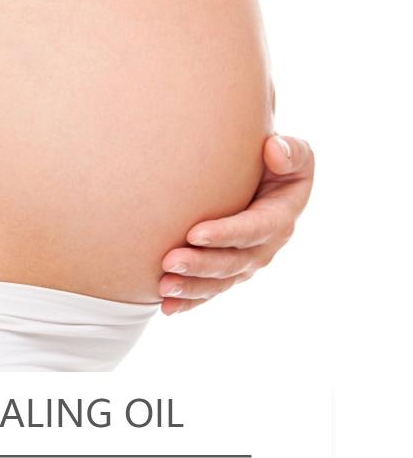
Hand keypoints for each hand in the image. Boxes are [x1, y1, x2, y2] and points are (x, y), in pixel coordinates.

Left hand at [159, 134, 313, 314]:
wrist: (259, 180)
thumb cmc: (272, 161)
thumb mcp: (293, 154)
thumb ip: (290, 151)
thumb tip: (273, 150)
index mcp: (280, 218)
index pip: (254, 229)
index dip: (226, 233)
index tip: (194, 233)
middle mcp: (264, 247)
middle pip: (233, 262)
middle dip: (202, 265)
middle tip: (170, 262)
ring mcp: (245, 264)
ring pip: (218, 282)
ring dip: (191, 288)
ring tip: (164, 287)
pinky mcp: (227, 273)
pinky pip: (209, 291)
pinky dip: (189, 302)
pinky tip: (167, 308)